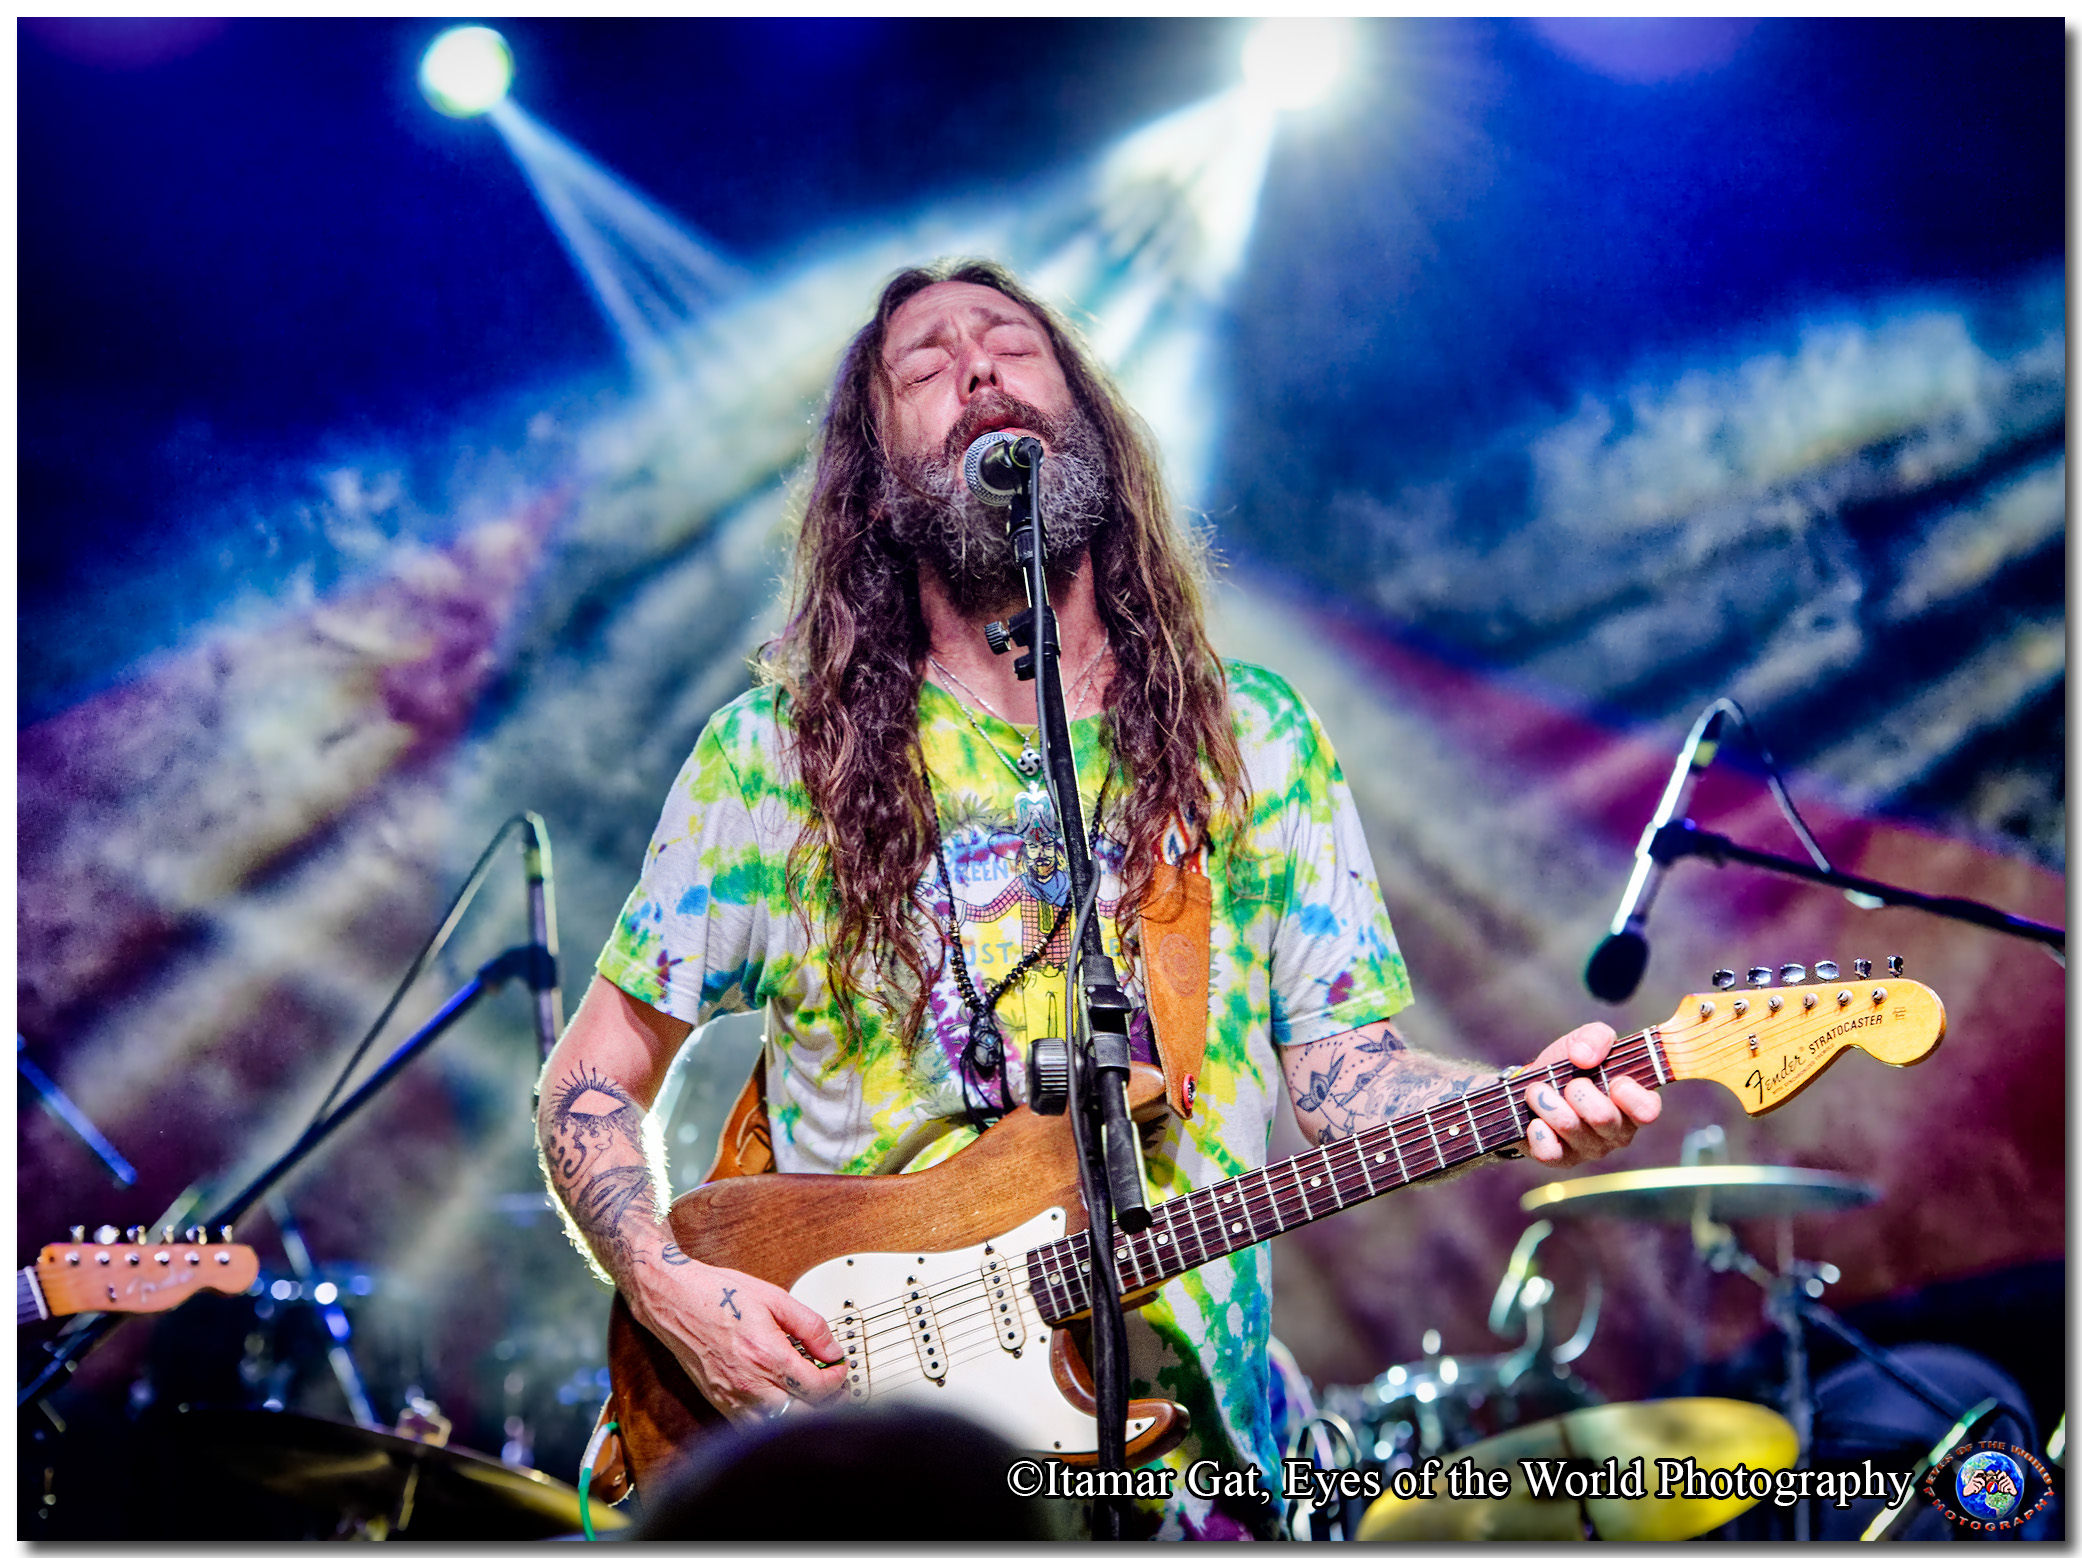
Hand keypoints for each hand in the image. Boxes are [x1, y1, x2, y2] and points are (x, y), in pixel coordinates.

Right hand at [627, 1256, 846, 1423]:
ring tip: (811, 1399)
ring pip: (777, 1429)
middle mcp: (749, 1383)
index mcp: (766, 1355)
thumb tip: (832, 1350)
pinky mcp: (719, 1404)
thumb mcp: (775, 1298)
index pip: (817, 1388)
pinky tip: (781, 1404)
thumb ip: (810, 1326)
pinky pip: (752, 1428)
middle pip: (802, 1417)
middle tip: (835, 1390)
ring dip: (800, 1418)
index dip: (837, 1379)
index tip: (838, 1367)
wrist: (675, 1301)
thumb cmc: (719, 1294)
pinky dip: (773, 1423)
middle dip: (826, 1405)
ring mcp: (732, 1398)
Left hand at [1518, 1022, 1660, 1166]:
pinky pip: (1551, 1152)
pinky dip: (1538, 1132)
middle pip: (1603, 1117)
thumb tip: (1584, 1057)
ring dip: (1547, 1102)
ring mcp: (1591, 1149)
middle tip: (1568, 1082)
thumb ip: (1596, 1038)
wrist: (1531, 1086)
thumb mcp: (1586, 1041)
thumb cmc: (1569, 1065)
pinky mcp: (1562, 1160)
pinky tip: (1535, 1120)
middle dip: (1577, 1091)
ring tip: (1537, 1091)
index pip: (1648, 1110)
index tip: (1613, 1080)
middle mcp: (1617, 1131)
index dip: (1630, 1094)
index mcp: (1633, 1103)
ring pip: (1570, 1127)